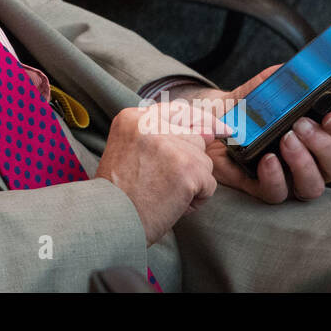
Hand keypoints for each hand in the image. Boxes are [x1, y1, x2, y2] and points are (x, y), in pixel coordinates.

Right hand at [95, 100, 225, 245]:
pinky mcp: (187, 168)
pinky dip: (195, 200)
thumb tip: (211, 132)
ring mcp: (171, 144)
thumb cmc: (118, 193)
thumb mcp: (130, 151)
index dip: (202, 120)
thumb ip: (163, 136)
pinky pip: (208, 184)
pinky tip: (171, 204)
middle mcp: (151, 124)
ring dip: (190, 182)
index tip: (220, 128)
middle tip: (166, 182)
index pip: (178, 110)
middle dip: (190, 162)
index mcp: (133, 118)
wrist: (109, 220)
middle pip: (195, 137)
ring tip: (161, 193)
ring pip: (203, 161)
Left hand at [181, 67, 330, 201]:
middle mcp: (311, 160)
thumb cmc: (247, 106)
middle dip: (324, 145)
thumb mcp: (264, 86)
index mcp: (319, 134)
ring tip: (286, 140)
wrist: (213, 119)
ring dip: (303, 163)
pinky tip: (266, 159)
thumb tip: (299, 71)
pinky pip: (277, 193)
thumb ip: (283, 79)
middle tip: (302, 126)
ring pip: (313, 186)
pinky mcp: (264, 188)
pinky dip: (274, 177)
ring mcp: (290, 178)